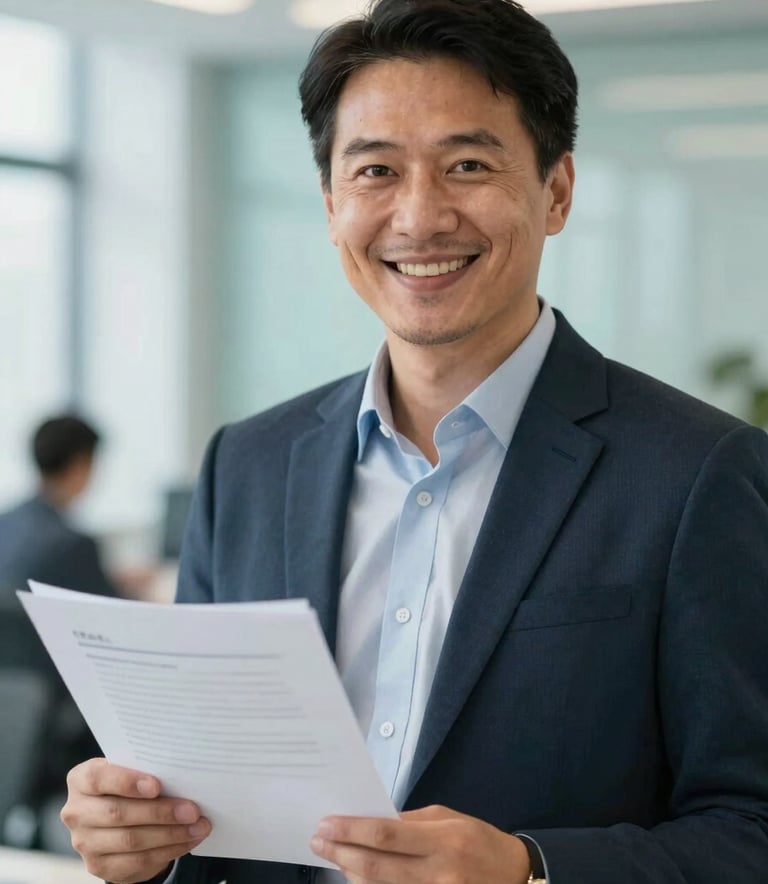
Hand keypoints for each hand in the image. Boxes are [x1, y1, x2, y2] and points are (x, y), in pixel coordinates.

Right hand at [60, 757, 211, 883]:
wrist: (117, 816)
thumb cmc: (129, 784)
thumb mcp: (131, 769)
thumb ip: (146, 768)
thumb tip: (184, 774)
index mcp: (81, 779)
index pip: (98, 779)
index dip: (127, 782)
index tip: (157, 785)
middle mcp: (77, 812)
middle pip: (118, 814)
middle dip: (160, 812)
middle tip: (192, 810)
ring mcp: (85, 843)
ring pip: (130, 840)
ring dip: (171, 834)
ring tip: (198, 826)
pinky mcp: (99, 866)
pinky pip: (138, 861)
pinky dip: (169, 850)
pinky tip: (188, 840)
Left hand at [310, 804, 530, 883]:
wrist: (514, 876)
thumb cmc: (478, 841)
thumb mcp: (448, 819)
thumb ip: (410, 822)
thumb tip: (371, 822)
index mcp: (443, 840)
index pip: (386, 835)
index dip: (351, 830)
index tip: (326, 823)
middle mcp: (438, 873)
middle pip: (376, 867)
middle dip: (341, 852)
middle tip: (318, 840)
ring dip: (350, 872)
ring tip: (334, 855)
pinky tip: (356, 875)